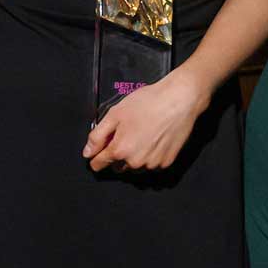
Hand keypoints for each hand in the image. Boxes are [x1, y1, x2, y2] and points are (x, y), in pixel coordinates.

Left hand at [83, 66, 209, 173]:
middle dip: (118, 154)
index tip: (99, 151)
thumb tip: (88, 152)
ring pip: (135, 167)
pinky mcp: (166, 163)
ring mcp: (152, 165)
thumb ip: (97, 136)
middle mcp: (135, 162)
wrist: (179, 100)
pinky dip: (150, 156)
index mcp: (120, 150)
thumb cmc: (149, 103)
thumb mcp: (115, 114)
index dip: (96, 156)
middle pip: (117, 167)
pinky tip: (154, 139)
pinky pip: (151, 165)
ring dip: (134, 157)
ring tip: (142, 134)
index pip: (99, 164)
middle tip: (126, 133)